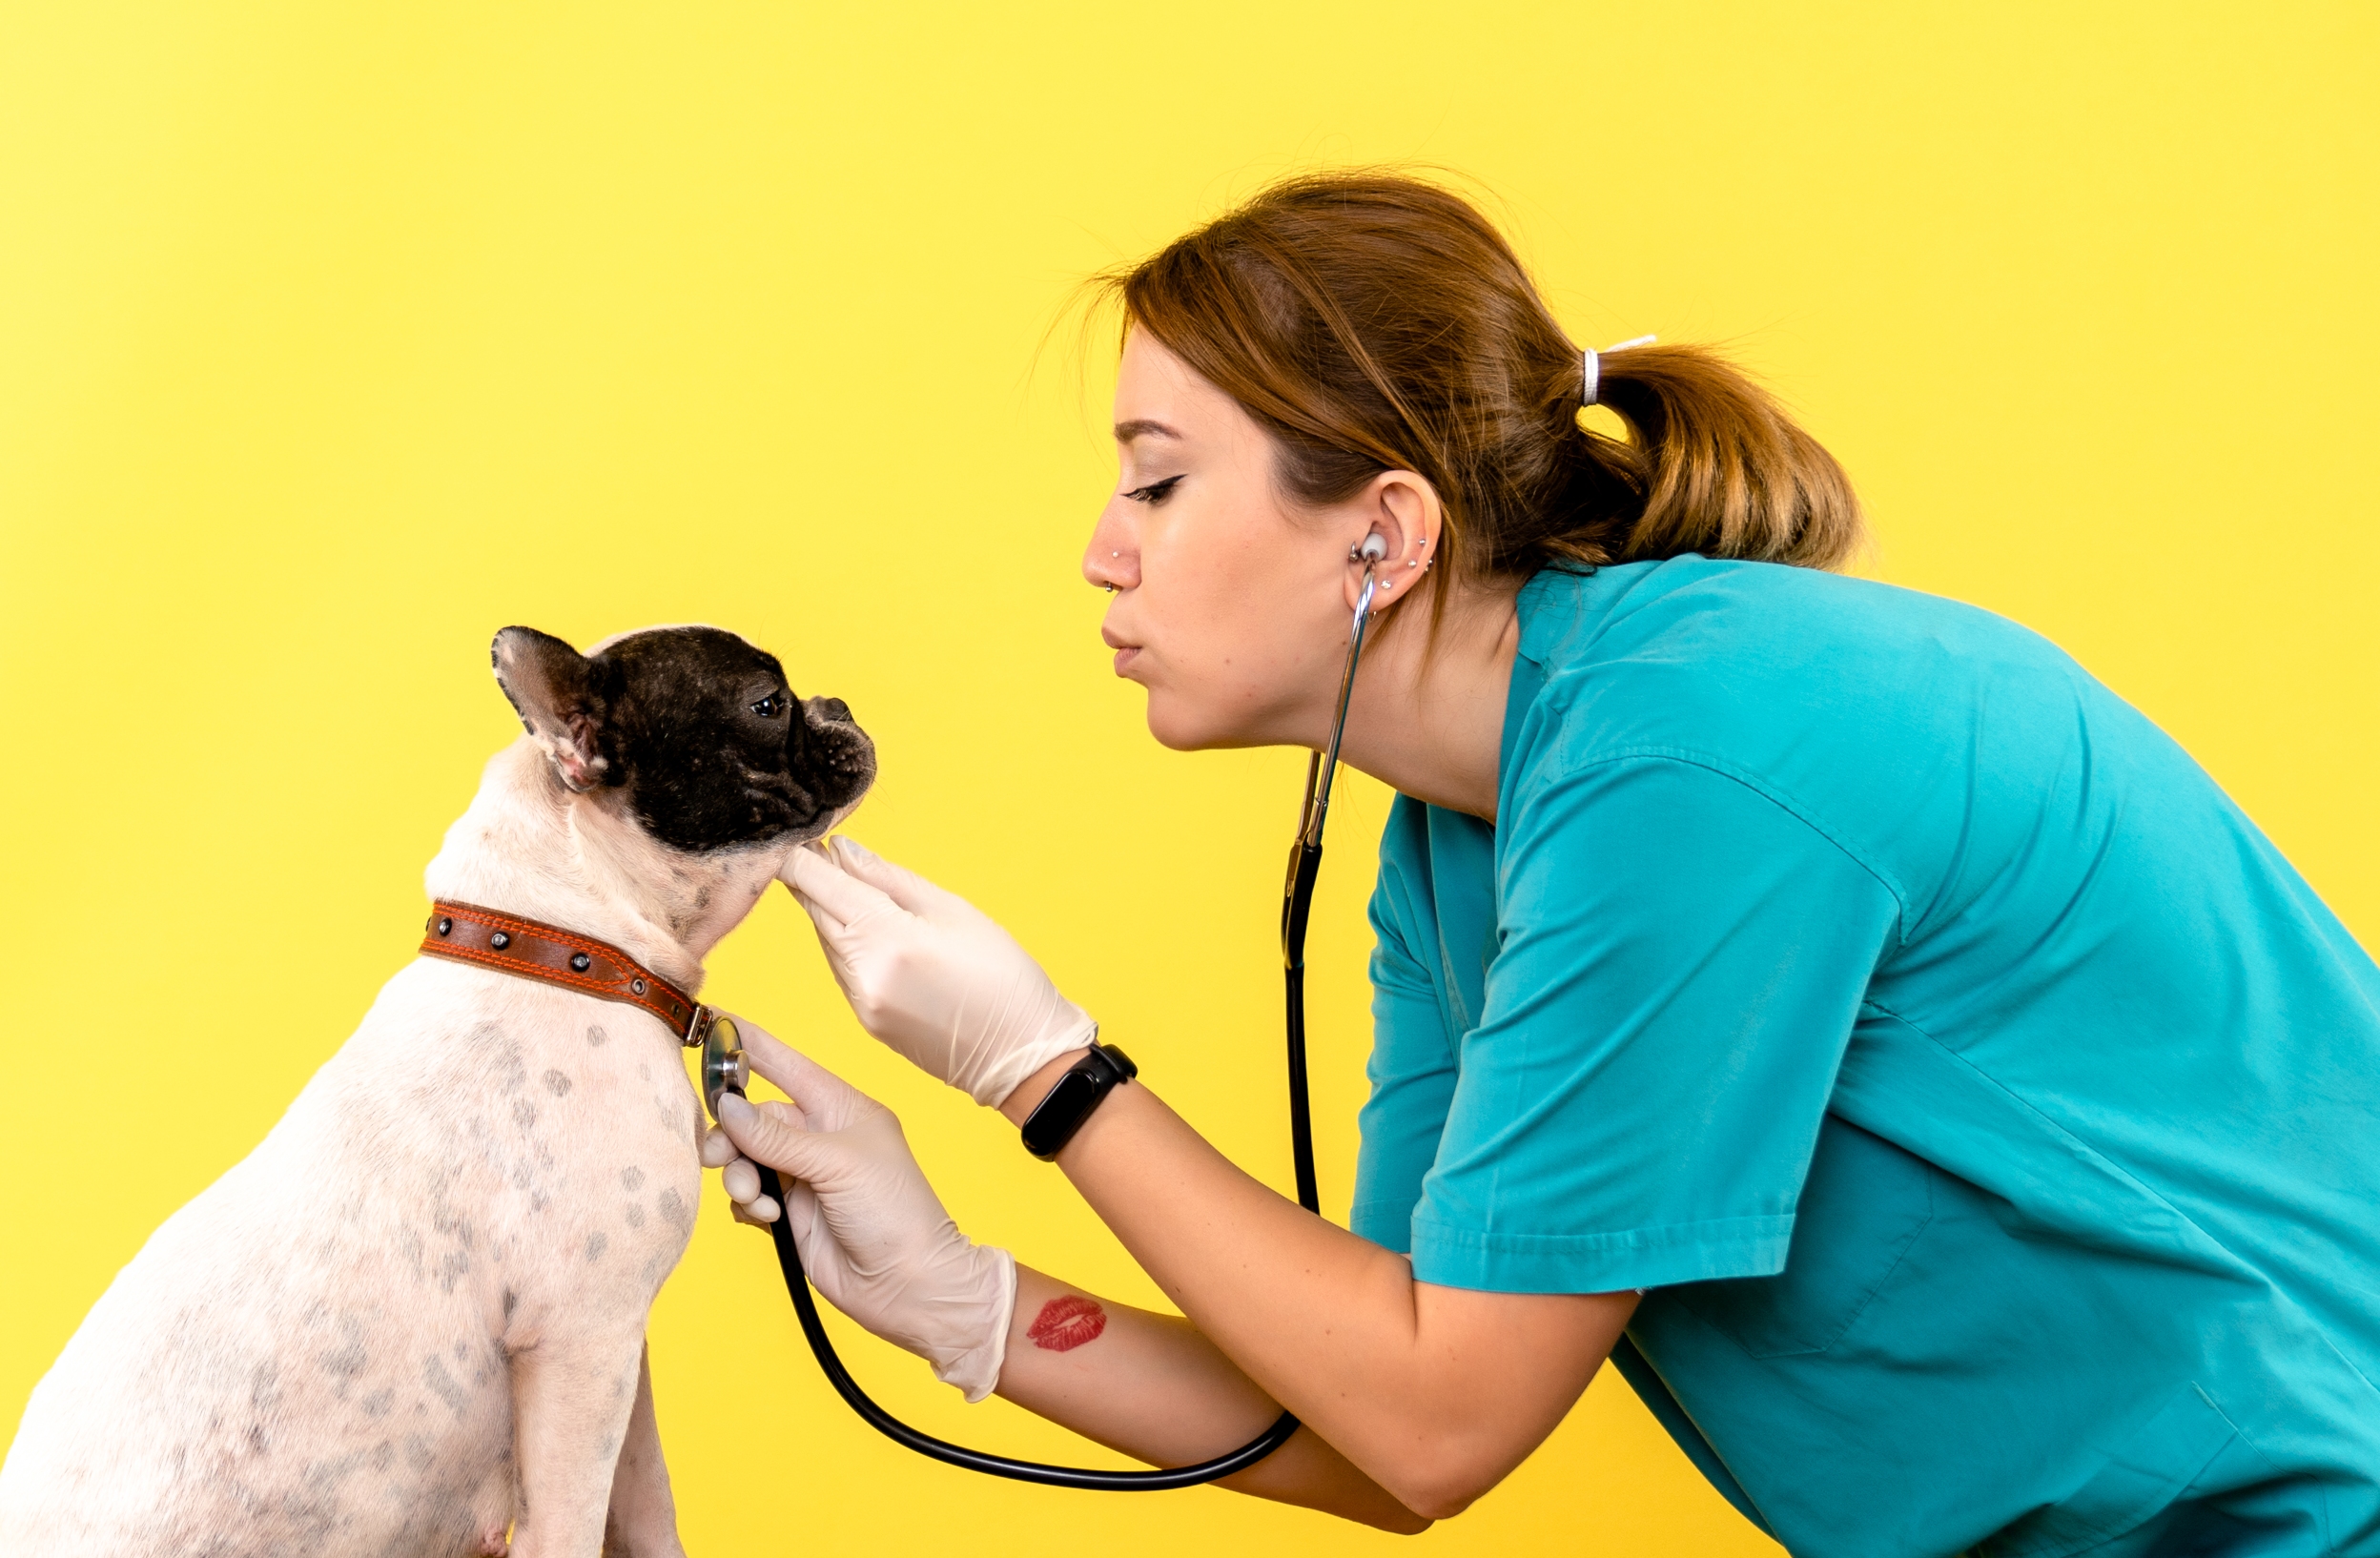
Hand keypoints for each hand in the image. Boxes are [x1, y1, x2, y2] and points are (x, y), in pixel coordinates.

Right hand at [699, 1016, 1015, 1401]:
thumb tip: (729, 1107)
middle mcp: (819, 1138)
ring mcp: (803, 1176)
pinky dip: (745, 1202)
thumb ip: (778, 1138)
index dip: (748, 1044)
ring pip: (744, 1156)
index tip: (709, 1020)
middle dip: (730, 1131)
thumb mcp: (839, 1164)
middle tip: (717, 1151)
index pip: (786, 1064)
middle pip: (753, 1116)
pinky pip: (746, 1194)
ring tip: (751, 1194)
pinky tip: (767, 1216)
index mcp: (840, 1109)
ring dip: (737, 1173)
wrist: (909, 1286)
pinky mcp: (790, 1213)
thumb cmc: (896, 1214)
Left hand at [781, 837, 1094, 1108]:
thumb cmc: (1003, 977)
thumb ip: (889, 879)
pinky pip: (842, 970)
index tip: (802, 839)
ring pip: (826, 942)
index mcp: (887, 938)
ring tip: (847, 885)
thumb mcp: (953, 910)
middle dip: (812, 880)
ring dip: (829, 912)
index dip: (801, 858)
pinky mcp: (867, 1022)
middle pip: (815, 914)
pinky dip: (846, 944)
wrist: (1022, 1055)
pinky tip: (866, 931)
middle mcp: (863, 974)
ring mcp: (861, 1003)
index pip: (820, 886)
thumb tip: (843, 852)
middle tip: (819, 850)